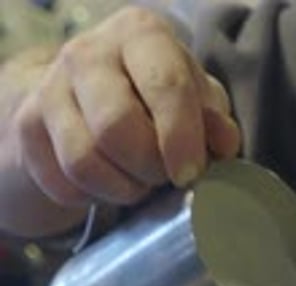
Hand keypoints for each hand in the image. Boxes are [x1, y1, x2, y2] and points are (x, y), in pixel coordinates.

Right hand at [12, 6, 240, 207]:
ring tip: (138, 183)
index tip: (189, 174)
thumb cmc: (153, 99)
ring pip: (84, 162)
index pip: (165, 85)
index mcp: (140, 35)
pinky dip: (91, 197)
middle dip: (147, 168)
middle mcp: (88, 53)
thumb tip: (224, 144)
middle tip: (163, 177)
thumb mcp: (196, 101)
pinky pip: (62, 182)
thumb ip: (214, 120)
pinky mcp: (28, 126)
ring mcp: (50, 88)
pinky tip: (107, 184)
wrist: (86, 99)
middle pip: (116, 127)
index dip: (181, 139)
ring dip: (120, 189)